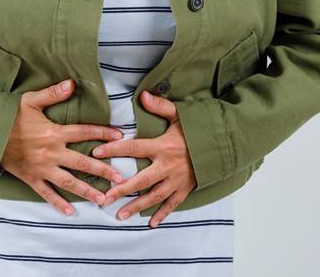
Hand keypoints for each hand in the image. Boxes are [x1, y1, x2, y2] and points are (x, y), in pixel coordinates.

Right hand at [0, 78, 126, 215]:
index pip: (84, 132)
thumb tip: (72, 84)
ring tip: (103, 199)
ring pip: (69, 182)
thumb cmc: (8, 116)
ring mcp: (42, 168)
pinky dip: (58, 203)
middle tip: (121, 180)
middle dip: (103, 171)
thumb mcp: (29, 100)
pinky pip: (46, 193)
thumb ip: (52, 94)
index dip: (103, 133)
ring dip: (87, 191)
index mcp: (54, 133)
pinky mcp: (31, 177)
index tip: (119, 136)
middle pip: (83, 163)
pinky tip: (70, 212)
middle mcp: (52, 152)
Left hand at [92, 90, 197, 226]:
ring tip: (120, 215)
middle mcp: (167, 166)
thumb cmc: (198, 129)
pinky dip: (162, 214)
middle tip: (105, 198)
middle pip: (141, 180)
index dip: (114, 150)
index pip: (133, 148)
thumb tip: (142, 95)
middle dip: (121, 190)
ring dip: (136, 206)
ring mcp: (176, 180)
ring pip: (153, 196)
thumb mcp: (180, 115)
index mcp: (162, 147)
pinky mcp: (185, 189)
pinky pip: (172, 204)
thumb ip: (160, 106)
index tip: (96, 153)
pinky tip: (151, 223)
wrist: (223, 146)